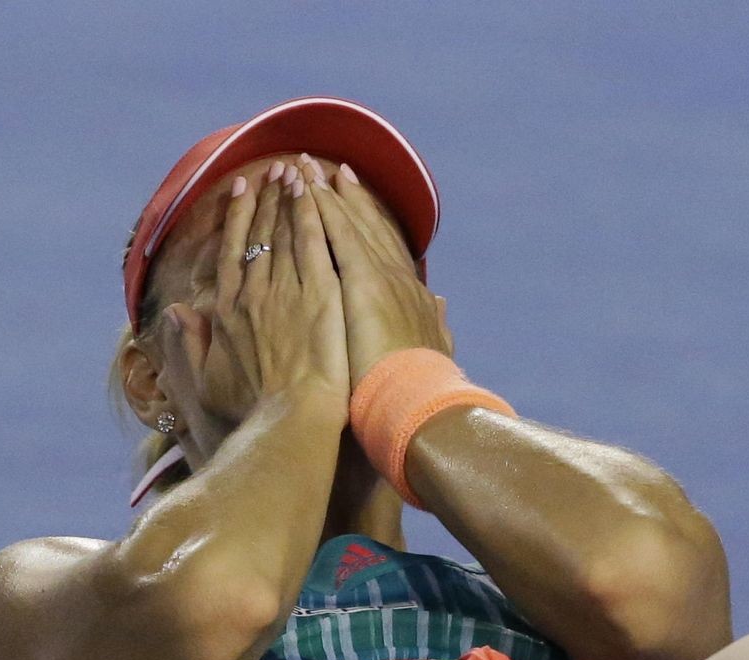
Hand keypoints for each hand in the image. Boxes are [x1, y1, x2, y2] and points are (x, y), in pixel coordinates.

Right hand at [157, 162, 349, 426]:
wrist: (290, 418)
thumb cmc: (253, 411)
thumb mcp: (207, 382)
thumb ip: (189, 344)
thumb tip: (175, 314)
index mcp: (228, 310)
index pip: (232, 251)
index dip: (237, 217)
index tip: (242, 189)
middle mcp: (253, 291)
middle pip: (259, 234)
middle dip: (266, 198)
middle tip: (274, 168)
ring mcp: (287, 289)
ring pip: (285, 231)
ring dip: (289, 196)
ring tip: (295, 169)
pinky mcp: (320, 293)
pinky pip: (313, 242)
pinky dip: (312, 212)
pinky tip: (316, 190)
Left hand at [301, 155, 455, 388]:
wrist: (418, 404)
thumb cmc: (420, 390)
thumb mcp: (435, 351)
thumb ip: (436, 325)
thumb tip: (442, 305)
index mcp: (411, 297)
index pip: (386, 250)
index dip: (369, 222)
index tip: (353, 199)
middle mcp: (398, 279)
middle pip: (368, 228)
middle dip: (348, 198)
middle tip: (330, 169)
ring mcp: (381, 276)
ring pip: (350, 223)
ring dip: (328, 193)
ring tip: (306, 167)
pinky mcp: (364, 280)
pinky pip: (337, 234)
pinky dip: (323, 208)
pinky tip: (307, 187)